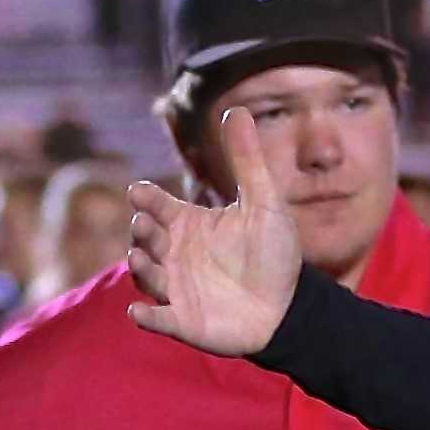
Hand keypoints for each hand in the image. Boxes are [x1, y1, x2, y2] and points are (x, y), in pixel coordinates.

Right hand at [124, 108, 302, 356]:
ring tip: (141, 259)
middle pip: (144, 238)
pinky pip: (158, 320)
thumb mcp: (264, 203)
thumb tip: (237, 108)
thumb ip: (248, 160)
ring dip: (140, 268)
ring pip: (145, 275)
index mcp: (187, 224)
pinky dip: (146, 317)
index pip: (155, 205)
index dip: (145, 198)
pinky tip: (138, 312)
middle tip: (144, 226)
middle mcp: (174, 253)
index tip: (140, 192)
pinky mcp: (185, 321)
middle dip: (141, 231)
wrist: (291, 306)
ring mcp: (176, 287)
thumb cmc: (274, 254)